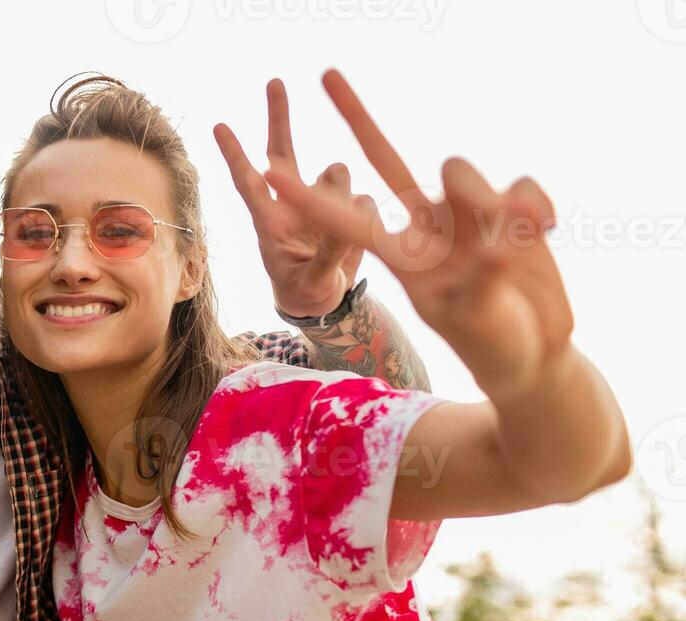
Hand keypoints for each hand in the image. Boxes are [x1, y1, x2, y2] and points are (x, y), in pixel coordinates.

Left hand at [215, 79, 367, 317]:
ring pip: (336, 173)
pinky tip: (357, 238)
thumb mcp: (313, 282)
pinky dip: (363, 215)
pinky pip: (362, 198)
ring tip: (340, 232)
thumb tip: (347, 210)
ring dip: (342, 192)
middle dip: (279, 116)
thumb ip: (329, 252)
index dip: (235, 155)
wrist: (324, 301)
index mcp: (271, 223)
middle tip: (274, 81)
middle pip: (282, 152)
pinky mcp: (347, 205)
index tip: (218, 125)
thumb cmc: (304, 292)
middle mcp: (292, 203)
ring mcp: (319, 201)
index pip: (249, 184)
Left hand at [263, 70, 569, 399]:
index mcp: (401, 258)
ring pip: (461, 172)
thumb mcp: (476, 316)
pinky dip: (536, 204)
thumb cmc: (492, 343)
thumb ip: (482, 275)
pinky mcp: (508, 206)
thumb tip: (496, 236)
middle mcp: (426, 226)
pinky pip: (520, 184)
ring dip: (490, 201)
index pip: (348, 220)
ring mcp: (466, 213)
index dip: (311, 197)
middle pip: (386, 159)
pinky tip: (548, 227)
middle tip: (325, 74)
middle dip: (356, 118)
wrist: (532, 350)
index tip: (270, 171)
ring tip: (515, 243)